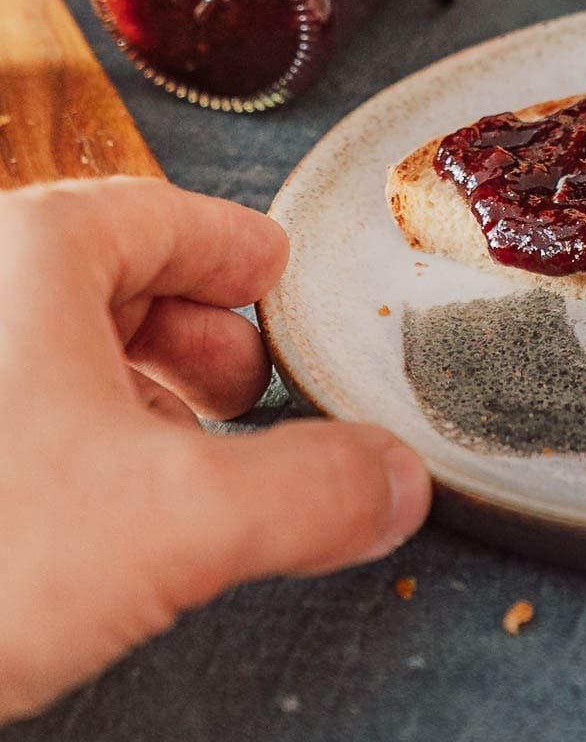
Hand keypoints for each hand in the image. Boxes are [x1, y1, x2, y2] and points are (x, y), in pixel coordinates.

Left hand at [0, 177, 429, 720]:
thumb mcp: (176, 523)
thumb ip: (311, 492)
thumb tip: (390, 481)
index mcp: (31, 252)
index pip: (163, 217)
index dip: (234, 253)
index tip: (270, 273)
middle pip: (101, 276)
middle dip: (186, 334)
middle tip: (242, 383)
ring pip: (39, 341)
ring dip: (120, 393)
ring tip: (171, 458)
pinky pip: (1, 400)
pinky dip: (54, 434)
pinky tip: (80, 511)